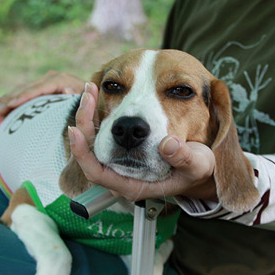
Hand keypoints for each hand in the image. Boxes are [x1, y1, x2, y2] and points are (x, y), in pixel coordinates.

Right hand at [0, 70, 85, 116]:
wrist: (96, 99)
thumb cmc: (92, 104)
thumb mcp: (88, 102)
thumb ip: (78, 97)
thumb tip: (65, 90)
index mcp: (62, 80)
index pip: (39, 88)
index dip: (24, 96)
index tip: (11, 104)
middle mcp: (54, 77)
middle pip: (28, 87)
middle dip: (11, 99)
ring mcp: (48, 81)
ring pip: (25, 88)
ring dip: (10, 99)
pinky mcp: (45, 86)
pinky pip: (27, 91)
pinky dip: (15, 98)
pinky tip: (5, 104)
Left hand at [68, 83, 217, 201]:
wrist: (200, 167)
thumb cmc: (197, 169)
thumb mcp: (197, 164)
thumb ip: (183, 157)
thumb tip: (167, 145)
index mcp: (134, 185)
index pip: (97, 173)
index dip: (82, 154)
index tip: (75, 129)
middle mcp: (121, 175)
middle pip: (90, 154)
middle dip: (84, 123)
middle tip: (88, 94)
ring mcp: (120, 163)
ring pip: (94, 142)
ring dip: (89, 115)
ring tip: (91, 89)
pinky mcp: (123, 150)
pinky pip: (103, 134)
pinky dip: (99, 115)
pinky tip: (100, 96)